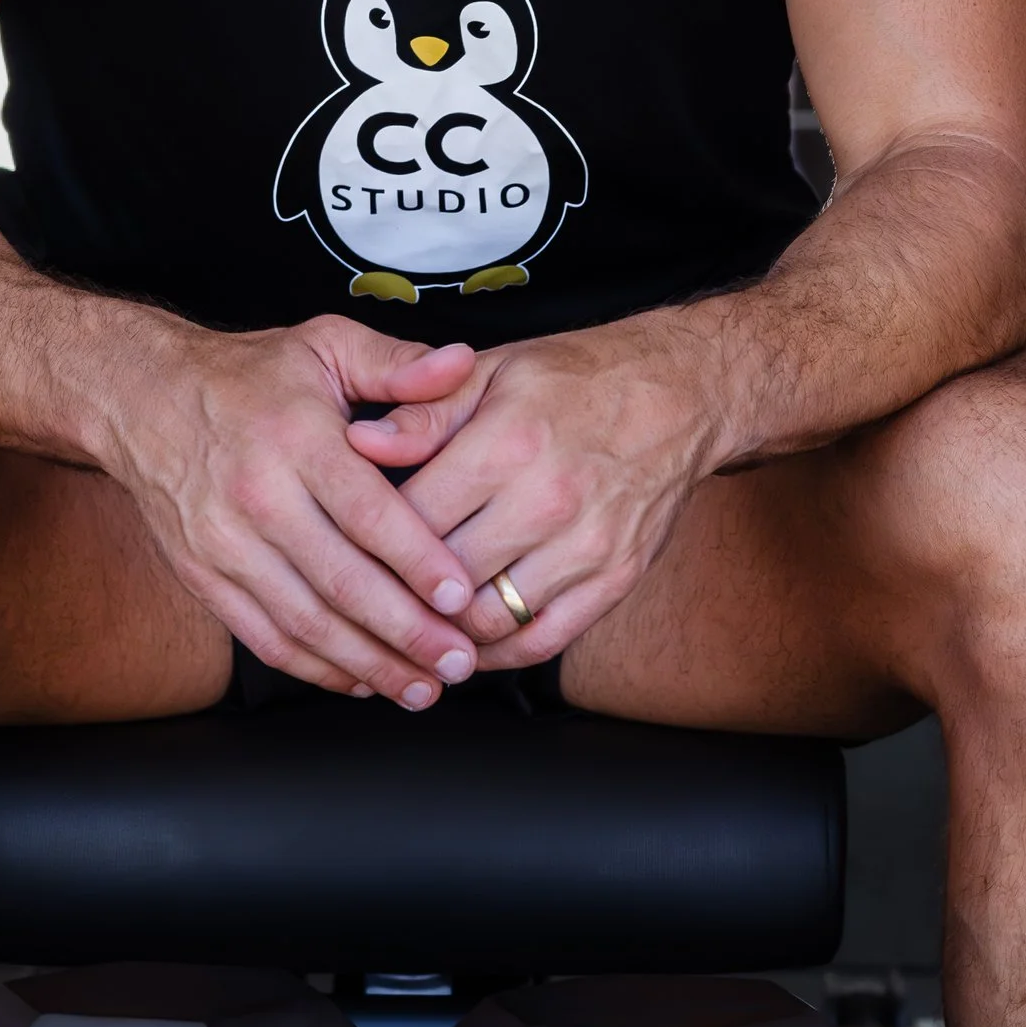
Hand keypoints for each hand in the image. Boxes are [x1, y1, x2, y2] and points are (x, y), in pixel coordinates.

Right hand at [109, 317, 488, 704]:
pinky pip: (264, 636)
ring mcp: (224, 544)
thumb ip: (398, 363)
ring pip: (304, 621)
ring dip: (367, 663)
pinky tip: (361, 681)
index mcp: (296, 438)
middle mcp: (257, 496)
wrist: (140, 398)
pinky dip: (315, 668)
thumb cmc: (248, 375)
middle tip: (459, 662)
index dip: (416, 559)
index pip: (365, 512)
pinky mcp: (201, 576)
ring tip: (422, 687)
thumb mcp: (325, 344)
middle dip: (406, 631)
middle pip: (340, 580)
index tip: (459, 597)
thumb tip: (460, 363)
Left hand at [344, 320, 728, 666]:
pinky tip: (466, 643)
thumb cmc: (575, 380)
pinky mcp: (615, 579)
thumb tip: (359, 443)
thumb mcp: (492, 372)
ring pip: (489, 620)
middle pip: (445, 578)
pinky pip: (543, 641)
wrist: (680, 393)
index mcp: (508, 443)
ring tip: (411, 627)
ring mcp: (586, 546)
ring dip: (444, 633)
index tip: (345, 549)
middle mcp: (548, 500)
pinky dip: (497, 654)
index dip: (369, 541)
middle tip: (366, 601)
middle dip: (398, 595)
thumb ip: (423, 413)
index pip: (411, 518)